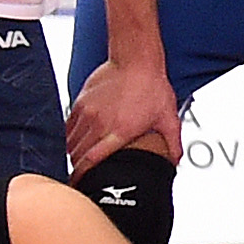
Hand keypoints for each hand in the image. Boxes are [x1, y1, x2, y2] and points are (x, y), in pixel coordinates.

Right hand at [60, 55, 182, 172]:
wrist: (135, 60)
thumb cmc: (151, 86)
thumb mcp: (168, 118)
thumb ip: (172, 143)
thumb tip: (175, 162)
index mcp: (120, 130)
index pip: (92, 160)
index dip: (83, 175)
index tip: (81, 183)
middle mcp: (100, 123)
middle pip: (78, 154)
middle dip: (79, 167)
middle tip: (83, 175)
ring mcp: (88, 113)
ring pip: (70, 142)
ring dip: (74, 153)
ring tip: (80, 160)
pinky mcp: (80, 103)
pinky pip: (68, 127)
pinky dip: (70, 138)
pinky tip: (78, 141)